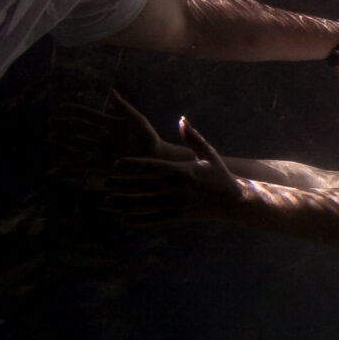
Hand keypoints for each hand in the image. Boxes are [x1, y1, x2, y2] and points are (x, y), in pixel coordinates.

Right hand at [57, 91, 189, 169]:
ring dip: (65, 142)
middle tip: (49, 123)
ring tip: (50, 139)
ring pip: (79, 145)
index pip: (90, 115)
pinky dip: (73, 165)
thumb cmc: (149, 137)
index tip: (62, 106)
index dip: (76, 111)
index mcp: (111, 123)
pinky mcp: (104, 163)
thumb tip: (111, 91)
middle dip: (65, 127)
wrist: (155, 158)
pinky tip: (61, 165)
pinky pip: (85, 164)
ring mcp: (102, 150)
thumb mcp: (137, 120)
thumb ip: (124, 108)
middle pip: (80, 130)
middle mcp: (103, 136)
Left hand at [107, 117, 245, 223]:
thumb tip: (182, 119)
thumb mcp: (208, 154)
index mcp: (183, 171)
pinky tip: (123, 220)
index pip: (153, 167)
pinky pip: (155, 219)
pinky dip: (139, 220)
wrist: (234, 202)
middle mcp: (178, 188)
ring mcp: (178, 204)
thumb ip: (193, 137)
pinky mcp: (179, 217)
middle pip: (145, 186)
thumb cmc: (219, 175)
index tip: (117, 164)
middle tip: (104, 183)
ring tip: (108, 200)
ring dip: (126, 202)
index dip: (134, 165)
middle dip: (124, 184)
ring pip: (147, 204)